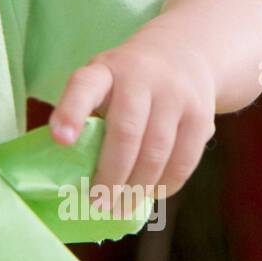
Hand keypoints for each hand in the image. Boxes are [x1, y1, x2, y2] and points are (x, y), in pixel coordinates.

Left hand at [47, 26, 216, 207]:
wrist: (184, 54)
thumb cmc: (126, 83)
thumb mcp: (102, 83)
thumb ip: (89, 117)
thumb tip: (74, 174)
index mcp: (105, 70)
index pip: (84, 87)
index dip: (71, 113)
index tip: (60, 140)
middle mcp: (141, 77)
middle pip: (126, 132)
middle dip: (111, 175)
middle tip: (98, 203)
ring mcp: (175, 95)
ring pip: (157, 151)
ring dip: (138, 187)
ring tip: (122, 206)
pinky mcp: (201, 115)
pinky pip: (183, 160)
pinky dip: (165, 184)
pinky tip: (151, 193)